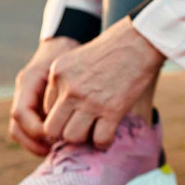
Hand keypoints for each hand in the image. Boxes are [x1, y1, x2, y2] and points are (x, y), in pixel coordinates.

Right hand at [9, 37, 80, 155]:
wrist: (66, 44)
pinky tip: (60, 145)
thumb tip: (72, 115)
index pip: (21, 112)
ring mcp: (26, 102)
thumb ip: (68, 88)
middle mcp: (23, 94)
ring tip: (58, 151)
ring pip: (20, 132)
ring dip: (37, 146)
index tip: (55, 136)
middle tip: (57, 150)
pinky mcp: (34, 109)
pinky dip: (42, 141)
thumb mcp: (71, 67)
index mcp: (28, 82)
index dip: (35, 129)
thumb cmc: (72, 53)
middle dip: (34, 143)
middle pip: (17, 127)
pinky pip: (31, 131)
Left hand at [42, 18, 164, 148]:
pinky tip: (107, 137)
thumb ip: (66, 81)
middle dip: (64, 133)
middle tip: (78, 130)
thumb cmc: (113, 49)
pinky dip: (102, 143)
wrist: (139, 42)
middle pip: (53, 128)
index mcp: (58, 74)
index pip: (45, 109)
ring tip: (93, 132)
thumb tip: (64, 109)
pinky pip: (99, 139)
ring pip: (72, 137)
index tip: (73, 116)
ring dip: (83, 139)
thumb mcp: (77, 59)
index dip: (59, 116)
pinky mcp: (112, 110)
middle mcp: (70, 89)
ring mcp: (90, 101)